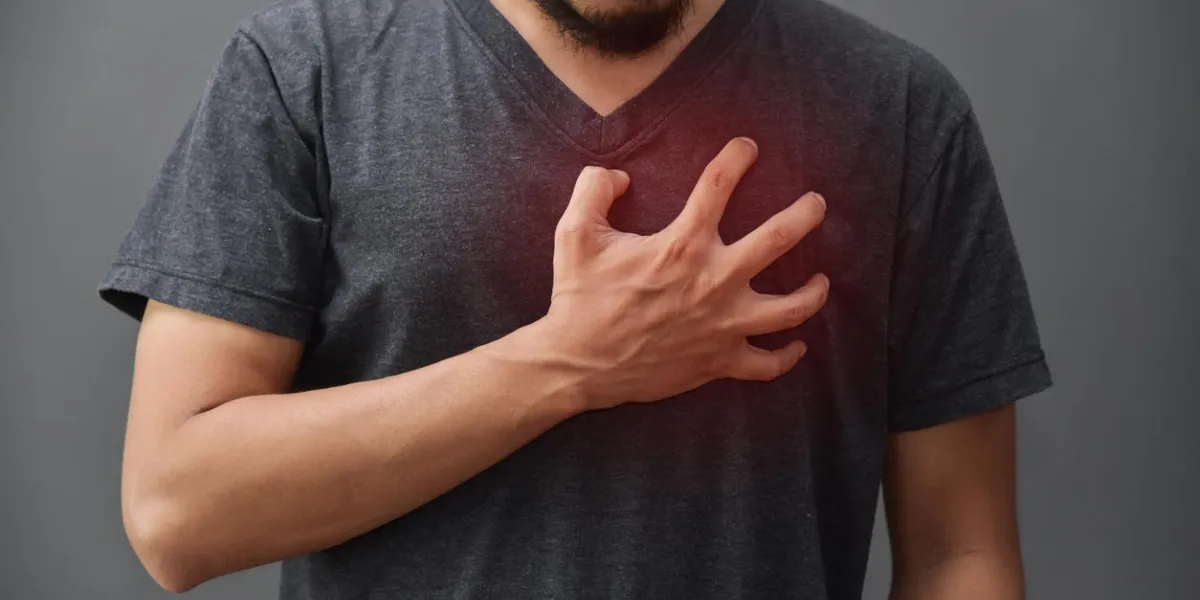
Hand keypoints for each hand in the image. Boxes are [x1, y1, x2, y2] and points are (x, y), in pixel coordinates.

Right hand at [539, 137, 829, 410]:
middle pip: (779, 239)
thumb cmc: (578, 299)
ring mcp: (722, 325)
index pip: (719, 185)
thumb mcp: (573, 234)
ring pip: (791, 308)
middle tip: (816, 204)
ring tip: (821, 280)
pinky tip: (797, 344)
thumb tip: (617, 175)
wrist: (577, 365)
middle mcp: (713, 281)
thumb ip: (594, 190)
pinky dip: (787, 356)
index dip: (737, 158)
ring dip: (813, 292)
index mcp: (682, 245)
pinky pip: (767, 364)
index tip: (748, 147)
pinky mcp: (719, 362)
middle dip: (805, 215)